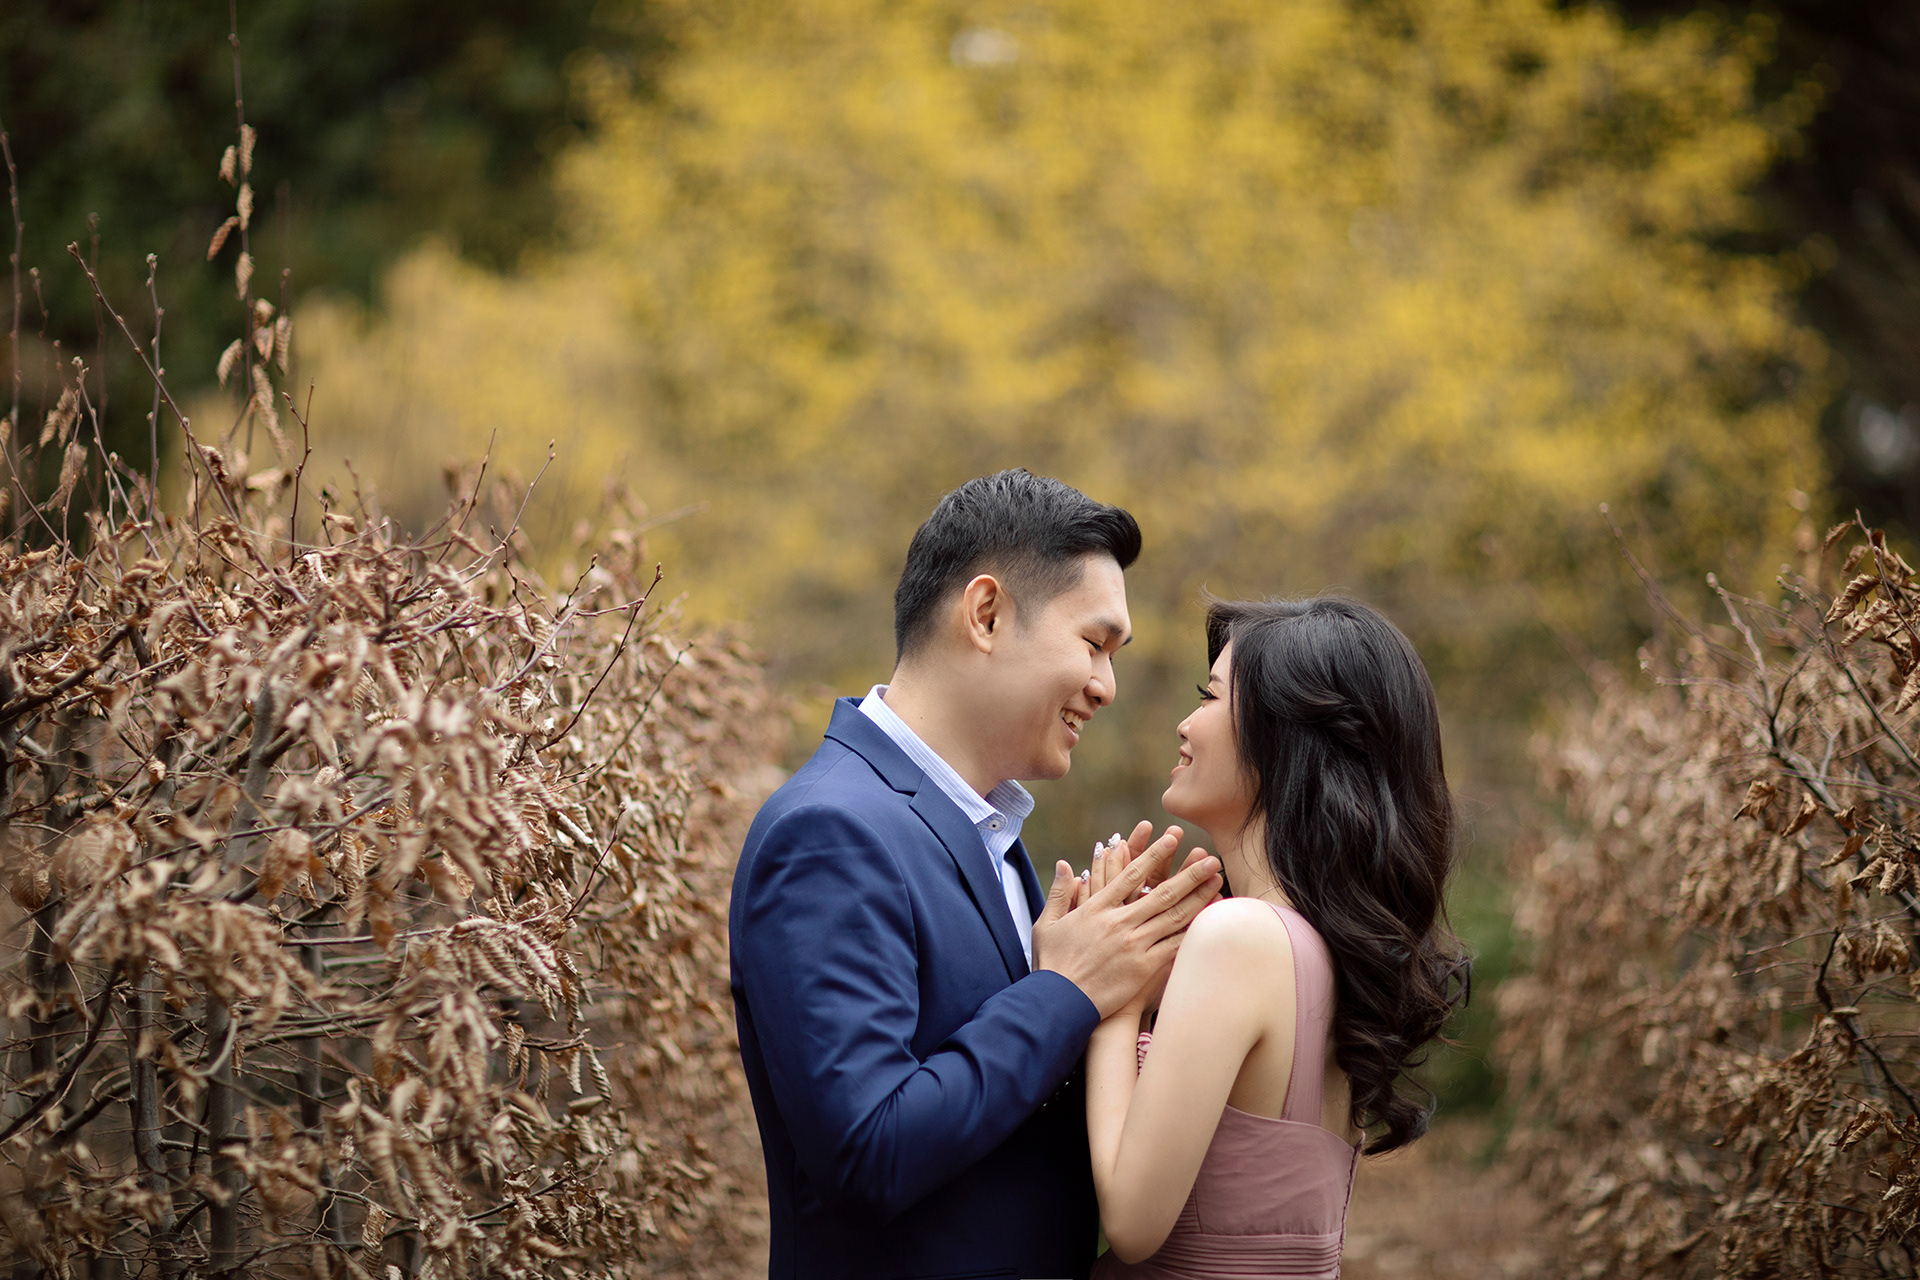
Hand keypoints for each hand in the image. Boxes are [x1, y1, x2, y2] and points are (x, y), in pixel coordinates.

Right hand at [1030, 825, 1221, 1017]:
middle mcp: (1119, 922)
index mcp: (1097, 908)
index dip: (1153, 854)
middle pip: (1162, 892)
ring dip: (1198, 898)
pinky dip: (1193, 932)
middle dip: (1189, 874)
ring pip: (1173, 916)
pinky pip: (1174, 945)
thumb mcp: (1047, 925)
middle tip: (1211, 859)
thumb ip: (1059, 893)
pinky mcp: (1143, 966)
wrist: (1060, 1002)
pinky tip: (1209, 922)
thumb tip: (1065, 866)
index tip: (1171, 839)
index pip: (1131, 874)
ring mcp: (1133, 944)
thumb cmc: (1052, 965)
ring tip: (1218, 882)